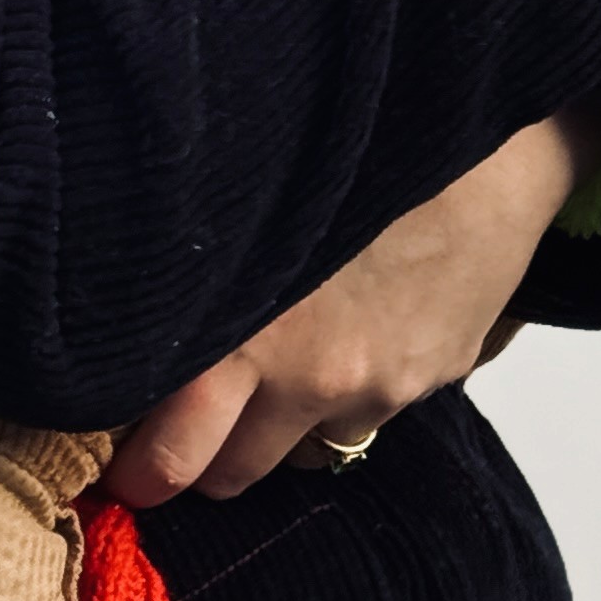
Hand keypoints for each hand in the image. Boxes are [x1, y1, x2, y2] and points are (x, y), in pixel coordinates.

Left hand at [100, 113, 596, 504]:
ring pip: (304, 449)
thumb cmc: (346, 138)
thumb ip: (191, 278)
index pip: (173, 453)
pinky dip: (341, 391)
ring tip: (265, 361)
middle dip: (196, 460)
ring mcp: (382, 385)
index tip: (118, 465)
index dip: (140, 468)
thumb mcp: (240, 198)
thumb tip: (127, 318)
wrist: (482, 126)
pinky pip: (366, 411)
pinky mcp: (432, 375)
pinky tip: (341, 325)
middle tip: (170, 431)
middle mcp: (315, 379)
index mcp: (251, 338)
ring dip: (275, 424)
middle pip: (230, 474)